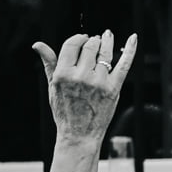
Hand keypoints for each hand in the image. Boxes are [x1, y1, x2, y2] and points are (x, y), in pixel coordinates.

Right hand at [33, 30, 138, 148]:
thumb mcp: (53, 86)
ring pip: (105, 54)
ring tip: (107, 36)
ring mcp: (99, 83)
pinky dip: (130, 50)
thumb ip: (49, 63)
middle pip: (90, 47)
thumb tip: (38, 44)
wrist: (80, 135)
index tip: (83, 38)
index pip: (72, 45)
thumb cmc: (65, 111)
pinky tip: (133, 38)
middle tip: (95, 40)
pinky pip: (124, 65)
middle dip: (93, 41)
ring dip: (107, 42)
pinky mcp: (114, 89)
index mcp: (63, 74)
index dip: (78, 38)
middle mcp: (81, 77)